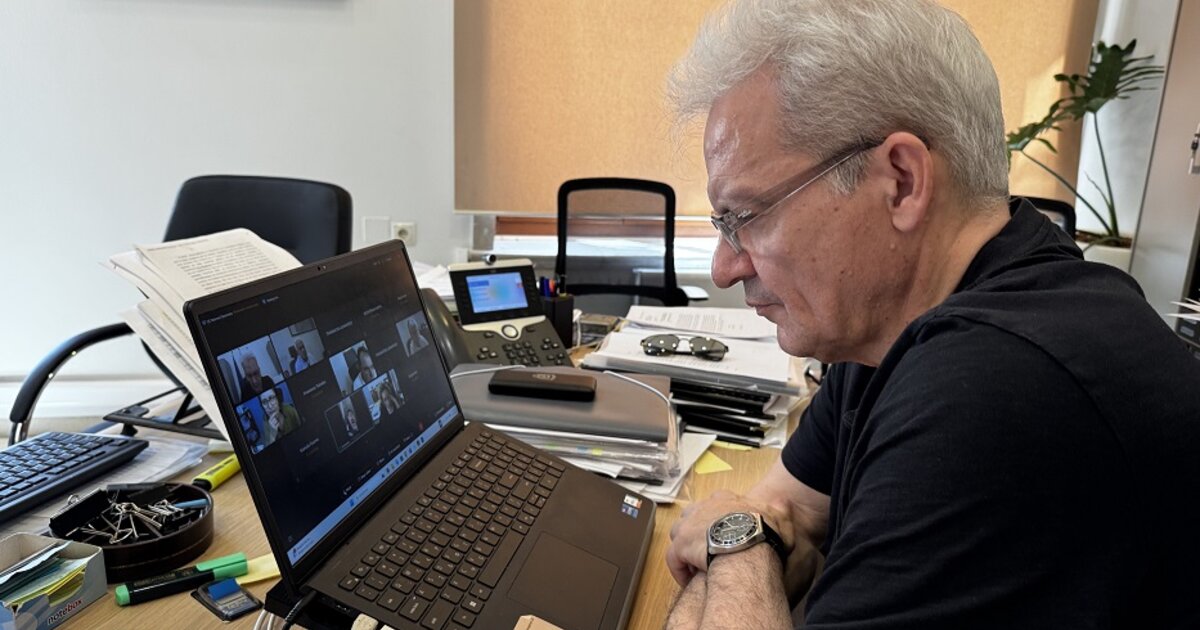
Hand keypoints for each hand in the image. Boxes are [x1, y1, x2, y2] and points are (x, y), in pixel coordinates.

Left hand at [665, 490, 792, 585]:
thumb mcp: (779, 516)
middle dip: (697, 532)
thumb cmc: (765, 532)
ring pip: (679, 535)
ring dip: (686, 550)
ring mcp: (689, 525)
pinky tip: (689, 581)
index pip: (715, 504)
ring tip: (697, 565)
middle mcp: (704, 507)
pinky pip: (674, 559)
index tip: (724, 535)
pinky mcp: (681, 544)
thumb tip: (782, 504)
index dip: (717, 521)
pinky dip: (680, 570)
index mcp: (725, 500)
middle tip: (707, 550)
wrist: (748, 544)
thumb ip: (779, 511)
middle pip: (692, 517)